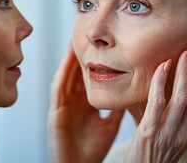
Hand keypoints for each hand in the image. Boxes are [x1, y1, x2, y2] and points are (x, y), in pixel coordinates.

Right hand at [48, 44, 123, 162]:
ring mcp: (63, 106)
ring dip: (70, 60)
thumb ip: (116, 109)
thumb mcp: (109, 125)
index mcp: (85, 105)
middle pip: (76, 74)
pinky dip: (63, 73)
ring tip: (75, 42)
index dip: (94, 64)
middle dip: (80, 56)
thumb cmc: (92, 150)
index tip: (101, 48)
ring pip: (67, 77)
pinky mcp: (55, 112)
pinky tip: (68, 61)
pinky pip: (58, 89)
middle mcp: (73, 102)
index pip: (88, 79)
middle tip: (86, 37)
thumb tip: (130, 95)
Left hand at [124, 46, 186, 162]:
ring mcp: (167, 134)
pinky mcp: (148, 133)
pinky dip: (160, 83)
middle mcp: (182, 134)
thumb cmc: (148, 156)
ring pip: (182, 98)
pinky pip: (157, 104)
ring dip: (185, 73)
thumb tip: (172, 95)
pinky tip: (163, 67)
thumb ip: (171, 118)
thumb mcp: (167, 138)